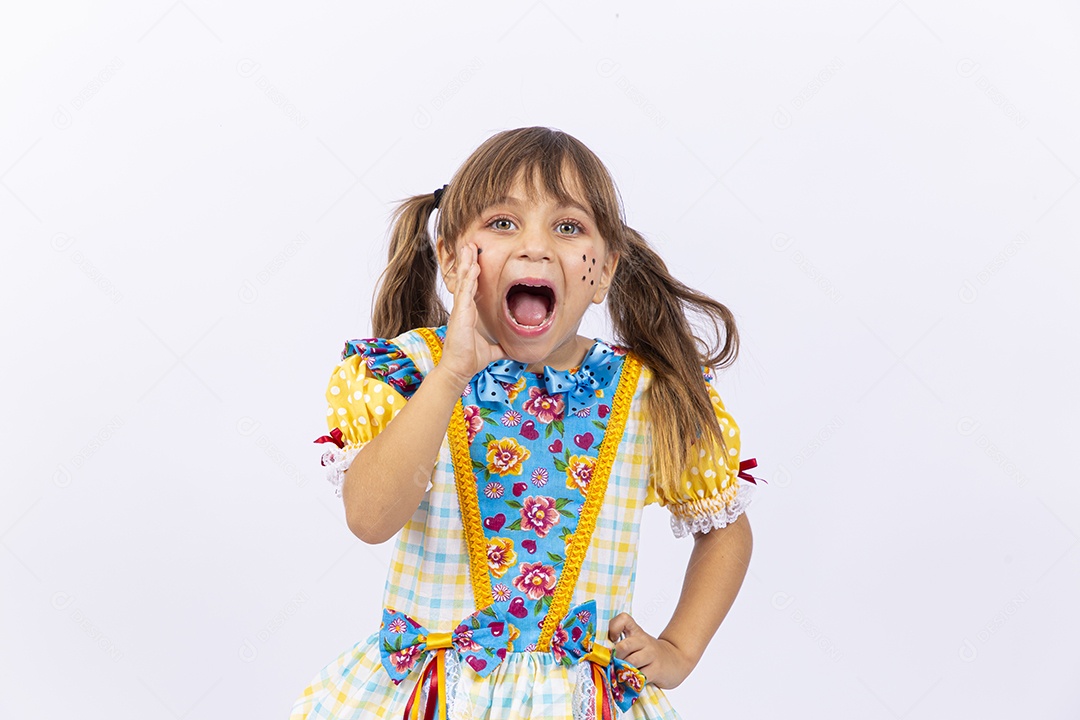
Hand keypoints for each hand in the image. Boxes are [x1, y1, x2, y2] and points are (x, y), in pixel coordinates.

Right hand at [438, 242, 505, 387]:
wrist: (459, 369)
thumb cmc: (470, 359)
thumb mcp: (491, 350)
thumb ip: (501, 347)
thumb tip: (513, 349)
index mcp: (469, 313)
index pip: (472, 288)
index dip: (473, 273)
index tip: (476, 259)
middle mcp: (463, 308)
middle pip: (466, 279)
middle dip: (468, 261)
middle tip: (471, 244)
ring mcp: (461, 310)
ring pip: (464, 281)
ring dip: (467, 263)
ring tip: (469, 247)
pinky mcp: (460, 313)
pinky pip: (465, 291)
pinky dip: (469, 278)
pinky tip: (473, 266)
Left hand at [608, 612, 693, 689]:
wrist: (677, 660)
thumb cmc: (650, 654)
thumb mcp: (638, 643)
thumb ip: (622, 645)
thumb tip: (602, 655)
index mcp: (636, 632)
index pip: (624, 619)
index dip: (614, 627)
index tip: (612, 639)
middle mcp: (643, 641)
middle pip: (623, 646)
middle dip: (614, 658)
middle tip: (613, 664)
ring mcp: (651, 655)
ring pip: (630, 662)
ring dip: (622, 671)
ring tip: (621, 675)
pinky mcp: (656, 670)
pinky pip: (640, 677)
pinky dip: (632, 682)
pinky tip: (631, 683)